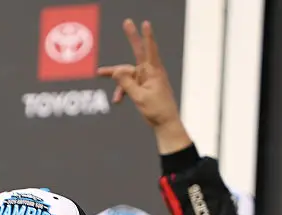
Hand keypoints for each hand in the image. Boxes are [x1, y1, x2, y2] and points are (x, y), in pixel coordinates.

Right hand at [98, 19, 190, 152]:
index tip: (144, 24)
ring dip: (119, 85)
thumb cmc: (156, 110)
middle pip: (137, 53)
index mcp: (152, 72)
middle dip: (131, 38)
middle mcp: (150, 72)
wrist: (165, 124)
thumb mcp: (139, 97)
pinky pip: (130, 84)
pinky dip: (123, 91)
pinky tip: (118, 101)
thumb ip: (127, 83)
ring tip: (115, 99)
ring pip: (128, 75)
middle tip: (127, 22)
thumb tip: (116, 70)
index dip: (145, 36)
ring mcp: (147, 79)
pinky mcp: (144, 86)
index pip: (148, 50)